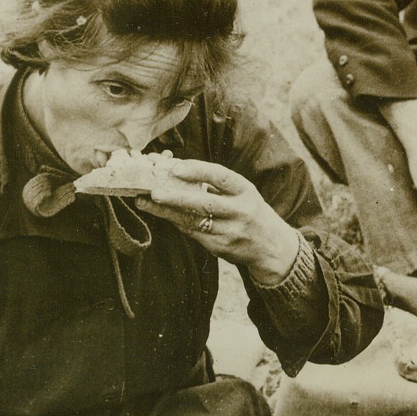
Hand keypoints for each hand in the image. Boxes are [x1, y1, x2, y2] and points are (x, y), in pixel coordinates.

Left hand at [136, 159, 300, 284]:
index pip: (221, 177)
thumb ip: (215, 183)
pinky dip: (177, 222)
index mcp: (245, 190)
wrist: (271, 246)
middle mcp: (240, 211)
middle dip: (176, 197)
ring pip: (194, 221)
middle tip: (153, 191)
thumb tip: (175, 167)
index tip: (176, 167)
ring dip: (167, 212)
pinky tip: (162, 215)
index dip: (198, 171)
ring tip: (145, 202)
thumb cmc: (249, 211)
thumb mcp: (241, 193)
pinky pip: (194, 234)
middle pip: (205, 203)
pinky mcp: (221, 248)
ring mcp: (231, 231)